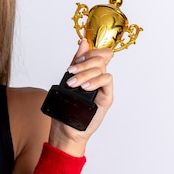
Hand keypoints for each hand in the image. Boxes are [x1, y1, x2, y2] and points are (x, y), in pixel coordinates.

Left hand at [49, 39, 113, 154]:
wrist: (66, 130)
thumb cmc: (66, 109)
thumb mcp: (67, 81)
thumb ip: (76, 63)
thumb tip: (83, 43)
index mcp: (89, 73)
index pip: (98, 54)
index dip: (91, 51)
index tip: (78, 58)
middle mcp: (97, 79)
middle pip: (99, 59)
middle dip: (84, 63)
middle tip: (70, 72)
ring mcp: (102, 89)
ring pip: (102, 69)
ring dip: (85, 73)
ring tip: (73, 83)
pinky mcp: (106, 98)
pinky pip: (107, 81)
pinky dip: (95, 81)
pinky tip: (85, 87)